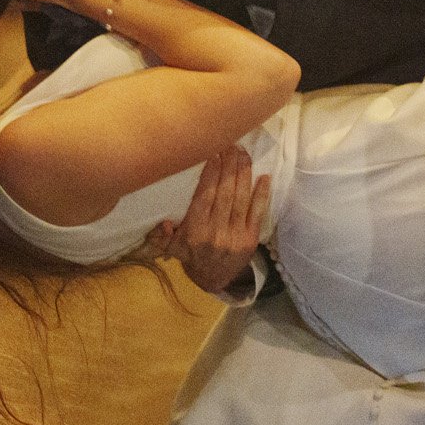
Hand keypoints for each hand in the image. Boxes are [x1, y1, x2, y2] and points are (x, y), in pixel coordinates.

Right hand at [140, 147, 271, 294]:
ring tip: (243, 153)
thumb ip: (160, 235)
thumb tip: (163, 223)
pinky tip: (264, 177)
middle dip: (228, 166)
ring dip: (243, 174)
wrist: (214, 280)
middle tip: (230, 145)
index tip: (213, 152)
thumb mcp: (170, 248)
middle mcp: (216, 232)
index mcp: (195, 231)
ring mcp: (235, 235)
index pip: (204, 197)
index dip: (210, 173)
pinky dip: (262, 195)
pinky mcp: (251, 239)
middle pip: (225, 193)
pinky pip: (257, 213)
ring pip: (241, 199)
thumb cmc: (191, 256)